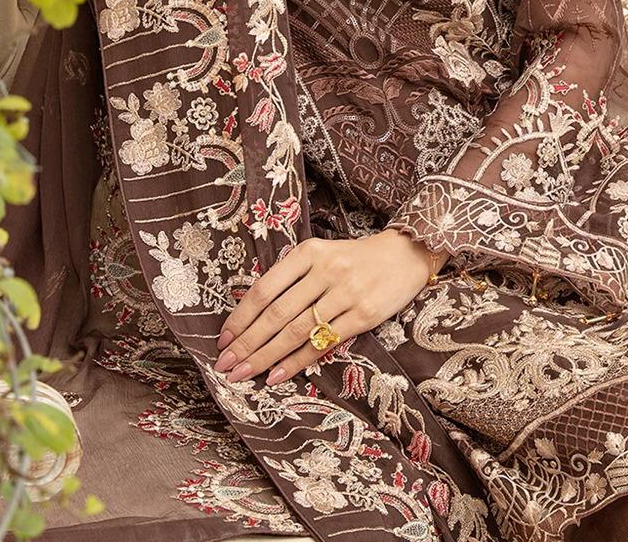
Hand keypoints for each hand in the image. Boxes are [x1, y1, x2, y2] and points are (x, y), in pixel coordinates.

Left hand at [211, 230, 438, 386]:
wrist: (405, 254)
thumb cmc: (355, 258)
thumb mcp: (321, 255)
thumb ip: (292, 278)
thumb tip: (252, 315)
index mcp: (308, 253)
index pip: (265, 289)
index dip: (241, 317)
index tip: (222, 339)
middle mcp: (325, 271)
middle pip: (276, 313)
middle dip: (246, 343)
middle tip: (225, 365)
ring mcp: (345, 293)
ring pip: (296, 331)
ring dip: (265, 356)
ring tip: (243, 374)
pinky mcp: (364, 315)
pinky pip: (323, 343)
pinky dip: (296, 362)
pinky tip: (277, 375)